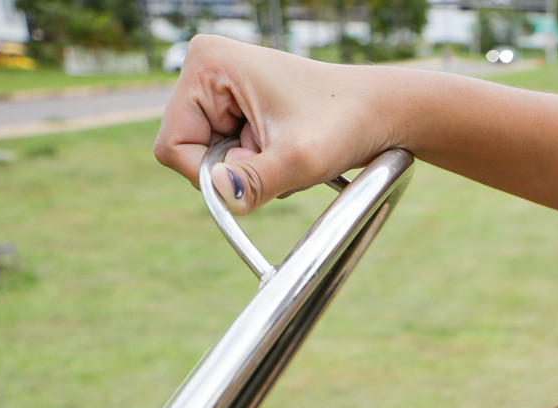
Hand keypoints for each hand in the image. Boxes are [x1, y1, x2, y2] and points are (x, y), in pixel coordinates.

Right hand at [154, 36, 404, 213]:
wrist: (384, 113)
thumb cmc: (347, 123)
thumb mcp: (300, 159)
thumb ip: (257, 181)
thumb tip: (220, 195)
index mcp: (208, 63)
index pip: (173, 144)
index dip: (208, 174)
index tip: (254, 175)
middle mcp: (208, 68)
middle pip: (189, 152)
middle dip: (235, 169)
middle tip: (279, 157)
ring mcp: (222, 86)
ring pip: (213, 158)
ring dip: (251, 170)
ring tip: (289, 150)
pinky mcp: (239, 105)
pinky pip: (232, 156)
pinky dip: (260, 166)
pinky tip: (289, 149)